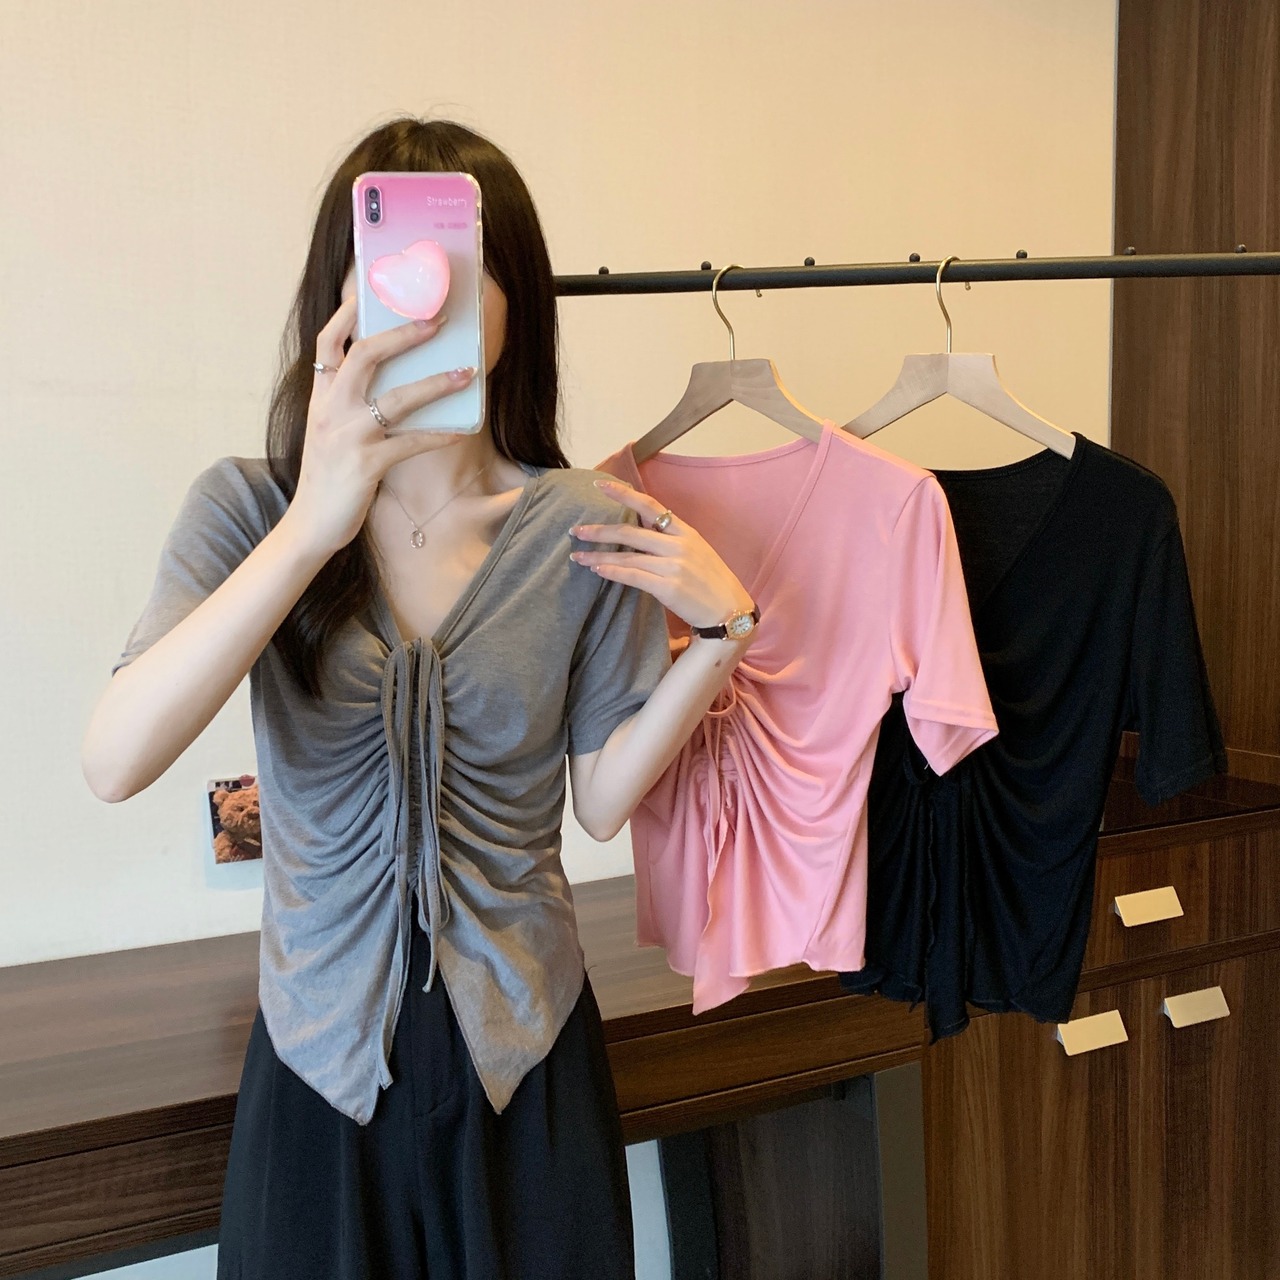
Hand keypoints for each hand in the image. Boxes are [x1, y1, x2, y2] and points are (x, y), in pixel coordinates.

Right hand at [283, 297, 477, 555]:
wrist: (310, 525)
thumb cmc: (328, 476)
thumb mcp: (329, 431)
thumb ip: (348, 402)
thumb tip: (396, 378)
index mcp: (320, 397)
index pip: (328, 343)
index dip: (347, 313)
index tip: (370, 289)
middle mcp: (330, 409)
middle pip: (365, 355)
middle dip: (404, 334)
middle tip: (438, 321)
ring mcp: (347, 436)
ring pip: (396, 398)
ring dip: (436, 384)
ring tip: (467, 374)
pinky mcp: (366, 464)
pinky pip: (411, 442)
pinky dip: (439, 435)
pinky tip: (461, 430)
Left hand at [570, 480, 755, 634]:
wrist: (731, 610)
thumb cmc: (711, 582)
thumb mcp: (696, 551)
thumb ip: (671, 540)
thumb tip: (640, 533)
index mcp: (685, 531)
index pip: (649, 505)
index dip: (622, 493)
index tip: (598, 484)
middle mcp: (679, 545)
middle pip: (631, 531)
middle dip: (599, 531)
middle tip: (576, 531)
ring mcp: (674, 566)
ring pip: (628, 556)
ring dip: (599, 556)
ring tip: (579, 556)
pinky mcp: (670, 588)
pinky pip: (634, 577)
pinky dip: (613, 572)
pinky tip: (598, 570)